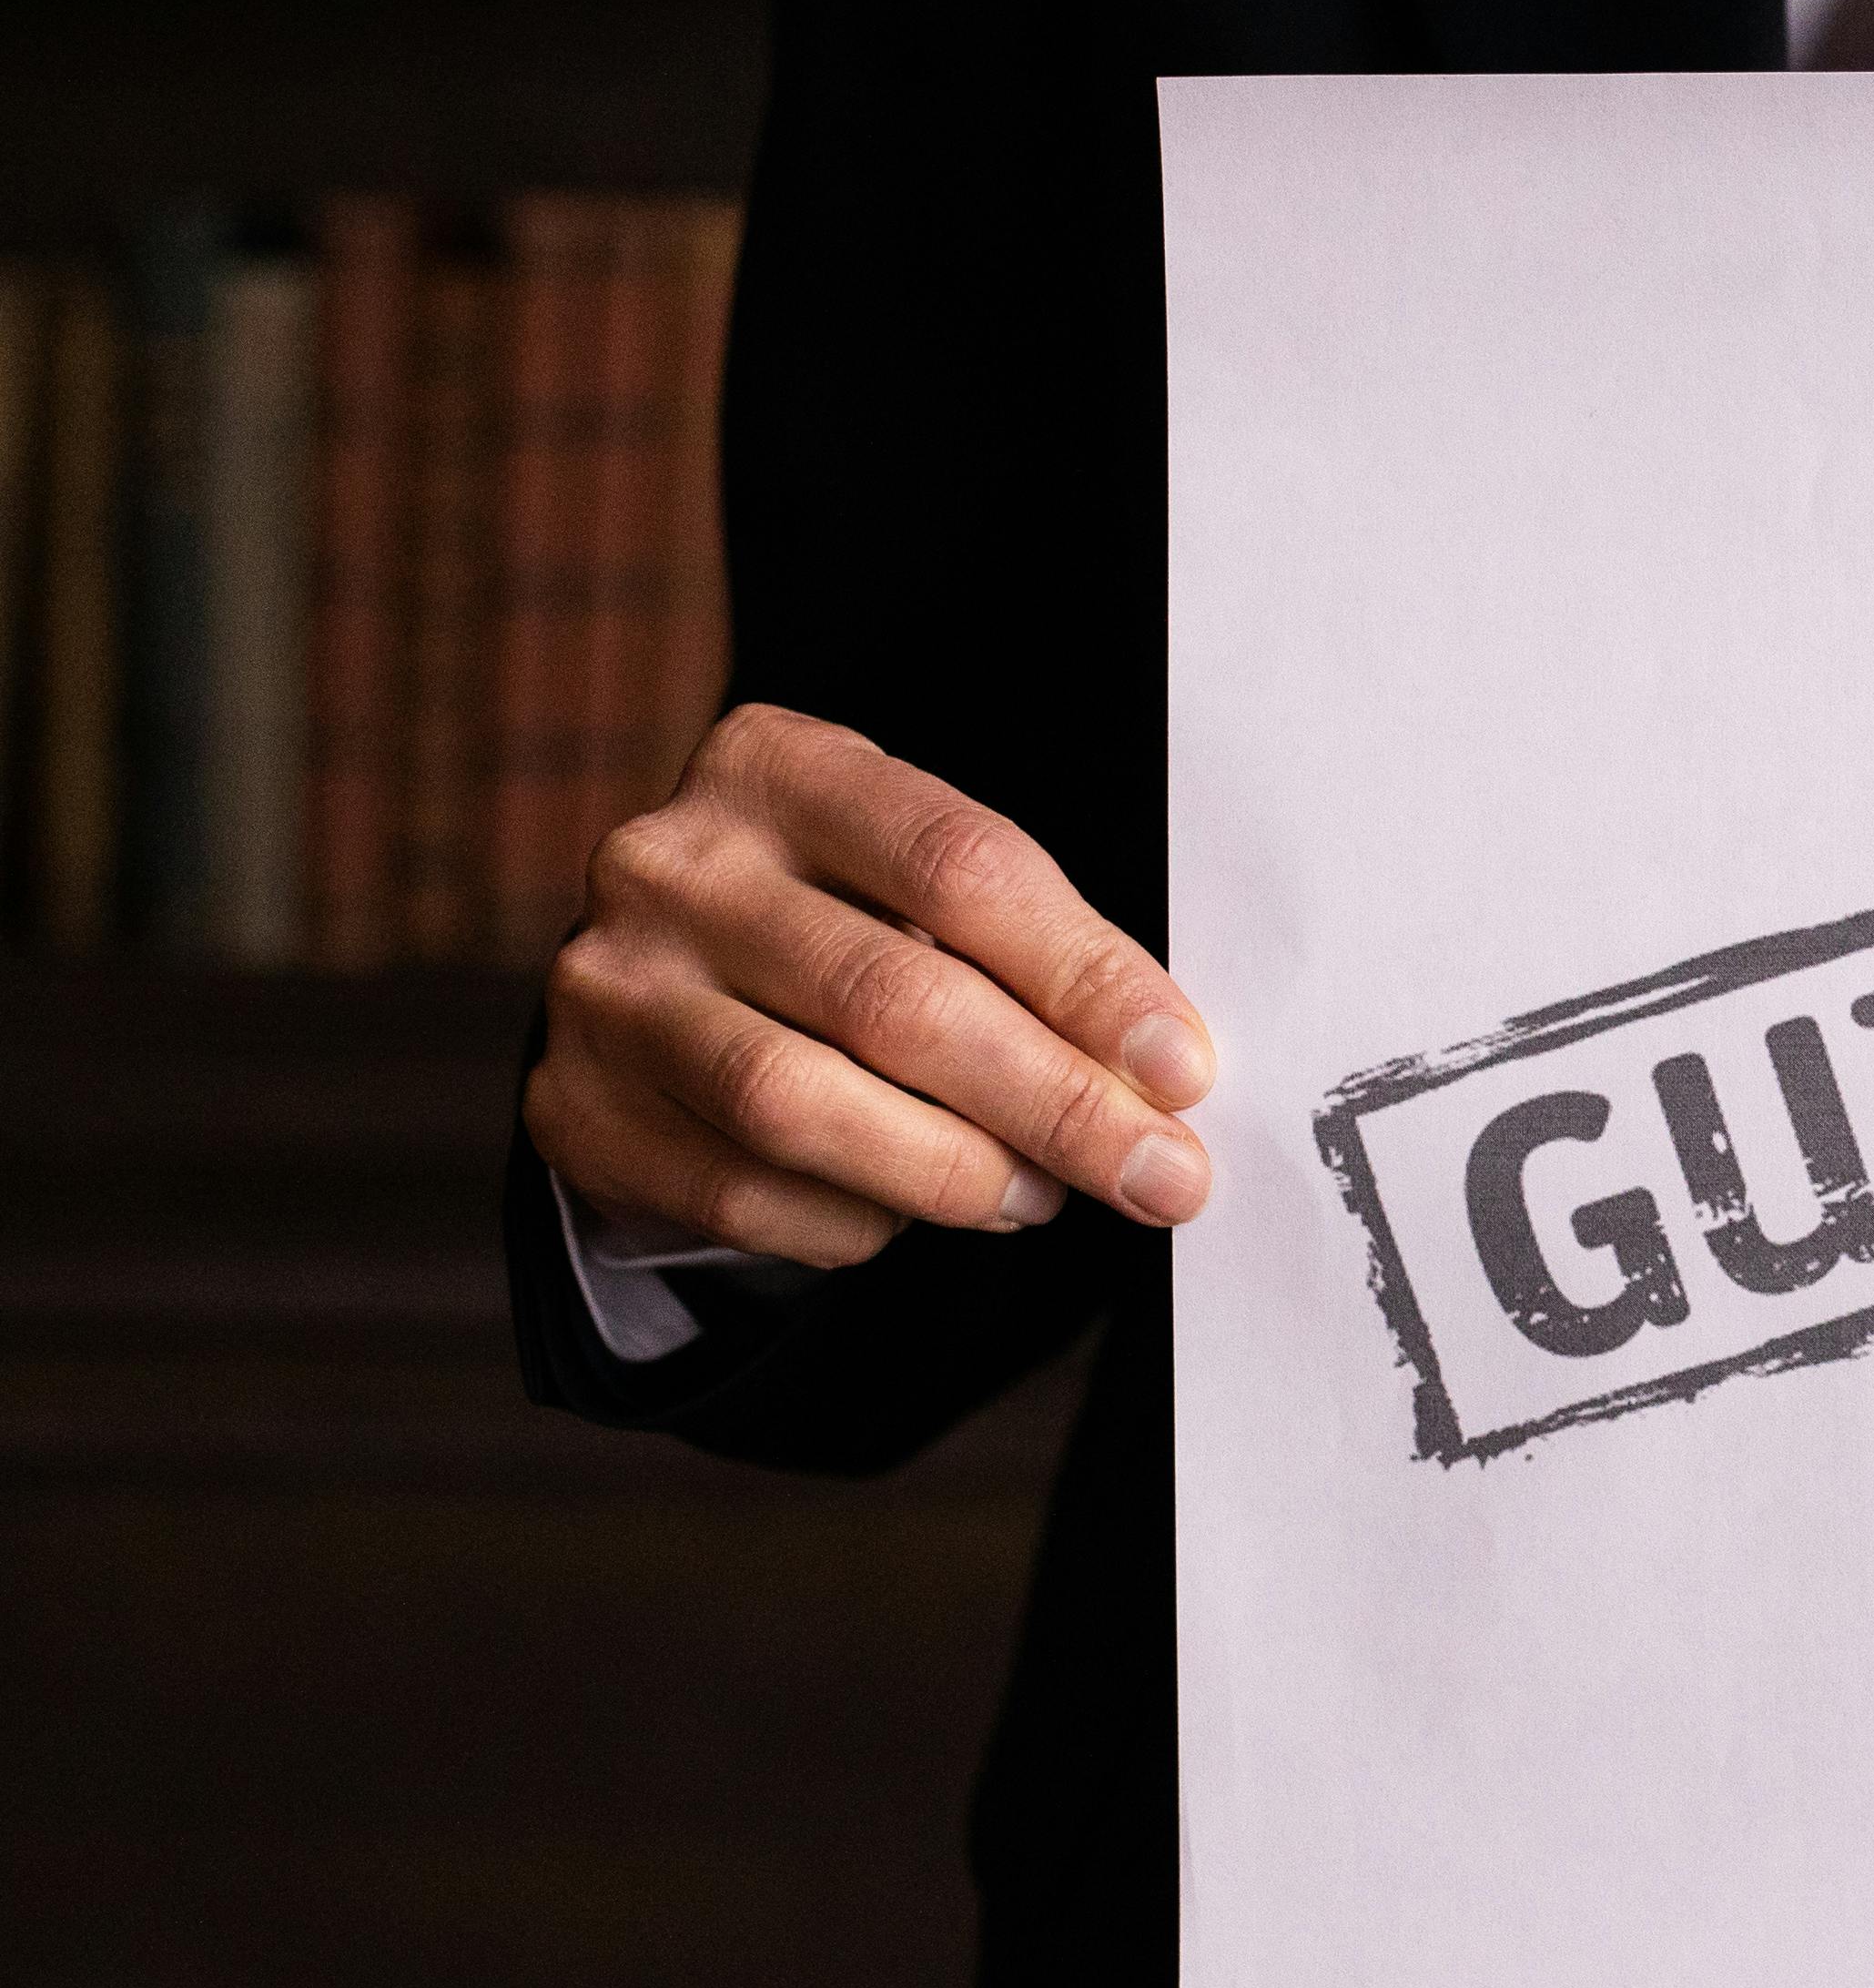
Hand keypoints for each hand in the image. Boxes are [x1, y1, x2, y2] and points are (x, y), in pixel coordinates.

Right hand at [525, 705, 1218, 1271]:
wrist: (658, 991)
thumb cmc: (842, 925)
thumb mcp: (922, 890)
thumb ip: (1028, 954)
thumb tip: (1161, 1073)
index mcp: (778, 768)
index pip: (960, 866)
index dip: (1086, 977)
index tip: (1183, 1067)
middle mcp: (671, 865)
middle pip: (893, 999)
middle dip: (1053, 1103)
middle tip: (1158, 1174)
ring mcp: (609, 989)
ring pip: (804, 1107)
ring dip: (957, 1171)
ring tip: (1041, 1196)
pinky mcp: (578, 1109)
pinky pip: (744, 1192)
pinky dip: (858, 1219)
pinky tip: (913, 1210)